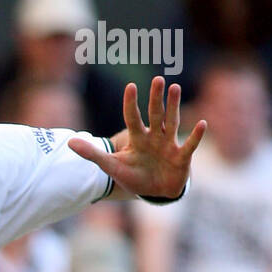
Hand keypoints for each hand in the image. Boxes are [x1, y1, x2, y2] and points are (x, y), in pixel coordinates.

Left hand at [68, 77, 205, 199]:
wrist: (155, 192)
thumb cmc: (134, 176)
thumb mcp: (111, 167)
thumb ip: (92, 154)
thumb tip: (69, 142)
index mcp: (138, 138)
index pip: (133, 117)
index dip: (131, 104)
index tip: (130, 87)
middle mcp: (154, 137)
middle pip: (155, 114)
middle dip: (156, 98)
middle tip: (158, 79)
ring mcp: (169, 145)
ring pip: (171, 122)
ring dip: (174, 106)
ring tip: (176, 88)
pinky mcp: (181, 157)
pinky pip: (189, 145)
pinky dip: (195, 136)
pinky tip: (202, 123)